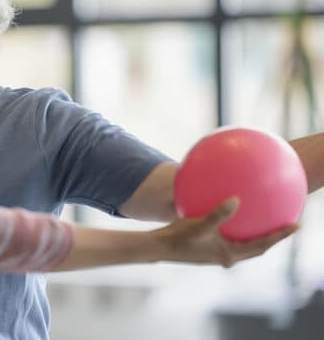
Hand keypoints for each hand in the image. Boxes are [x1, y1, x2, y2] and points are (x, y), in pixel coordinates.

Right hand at [154, 197, 298, 267]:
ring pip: (244, 241)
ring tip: (264, 215)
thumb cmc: (177, 238)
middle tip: (287, 222)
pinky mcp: (209, 245)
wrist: (158, 247)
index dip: (280, 236)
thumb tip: (236, 200)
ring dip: (255, 231)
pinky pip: (229, 234)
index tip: (296, 225)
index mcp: (230, 255)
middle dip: (272, 235)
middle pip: (257, 245)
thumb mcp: (198, 225)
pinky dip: (235, 224)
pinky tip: (230, 207)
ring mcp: (217, 251)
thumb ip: (218, 214)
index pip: (262, 245)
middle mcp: (227, 255)